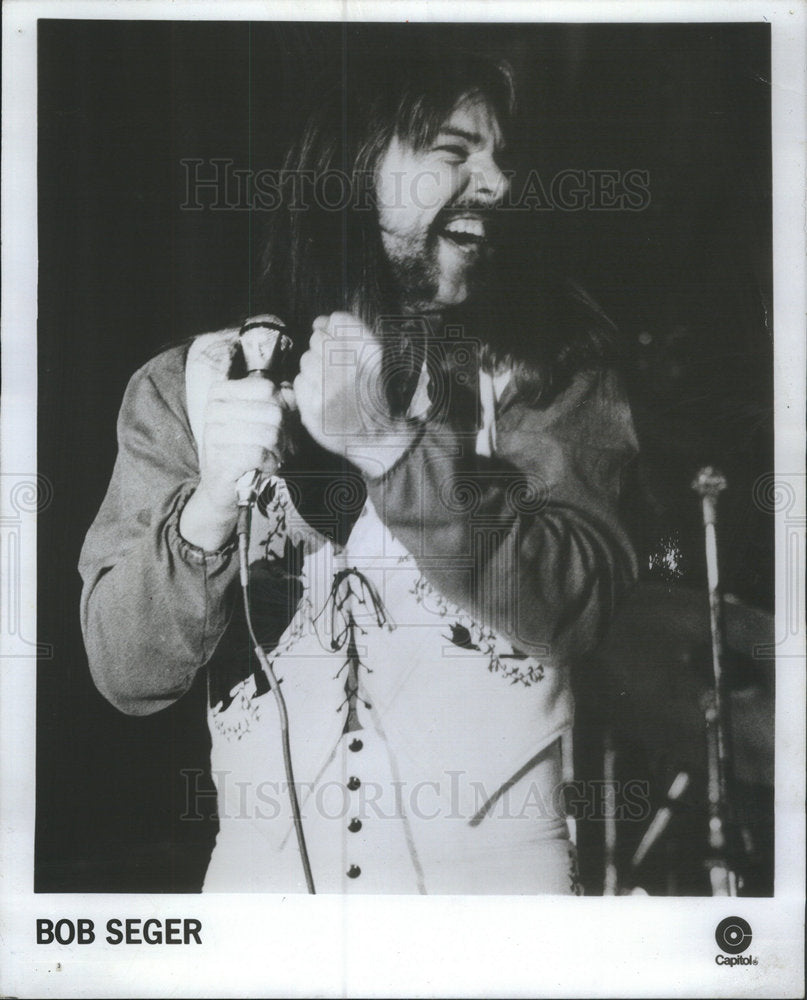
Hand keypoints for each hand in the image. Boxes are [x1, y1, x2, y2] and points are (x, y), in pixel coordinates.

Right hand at [180, 378, 291, 550]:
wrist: (223, 486)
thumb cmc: (243, 449)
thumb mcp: (259, 419)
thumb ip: (276, 401)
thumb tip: (290, 391)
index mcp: (221, 392)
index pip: (267, 388)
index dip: (284, 407)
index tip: (283, 424)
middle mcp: (214, 409)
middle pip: (273, 411)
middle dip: (285, 433)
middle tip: (281, 446)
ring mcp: (214, 434)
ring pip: (269, 433)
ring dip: (279, 449)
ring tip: (273, 456)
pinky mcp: (220, 459)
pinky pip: (260, 453)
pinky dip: (271, 463)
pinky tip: (266, 467)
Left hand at [293, 312, 416, 476]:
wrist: (379, 437)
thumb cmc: (376, 395)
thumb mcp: (377, 360)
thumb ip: (351, 336)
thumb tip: (318, 322)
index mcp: (370, 351)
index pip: (338, 320)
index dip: (332, 326)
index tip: (333, 335)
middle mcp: (350, 367)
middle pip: (318, 338)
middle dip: (323, 350)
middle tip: (334, 369)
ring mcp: (330, 387)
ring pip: (306, 360)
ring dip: (315, 369)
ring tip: (331, 385)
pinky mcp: (314, 406)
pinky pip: (300, 382)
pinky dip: (308, 388)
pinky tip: (324, 397)